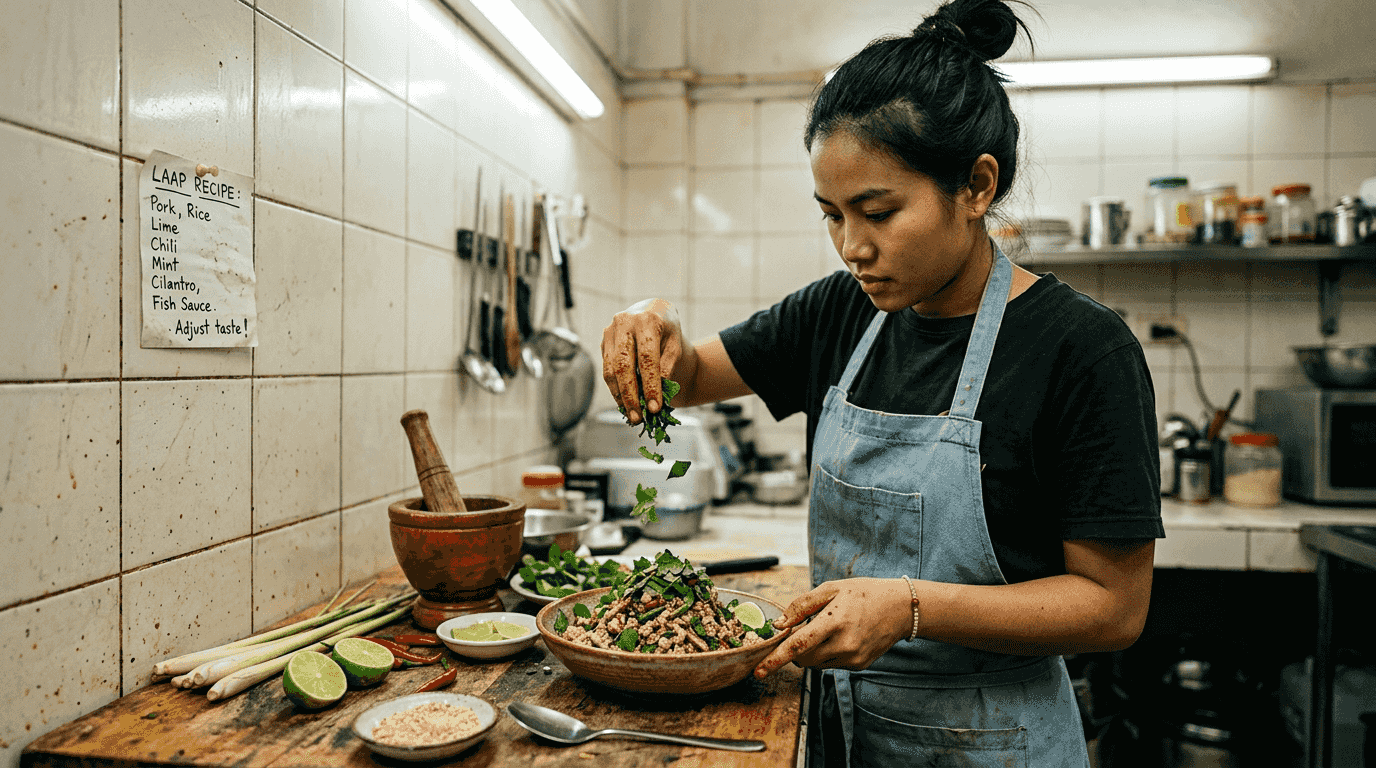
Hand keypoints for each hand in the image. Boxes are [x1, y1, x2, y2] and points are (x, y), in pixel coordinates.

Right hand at [600, 298, 684, 423]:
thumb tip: (658, 394)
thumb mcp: (675, 345)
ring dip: (620, 396)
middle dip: (630, 394)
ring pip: (610, 369)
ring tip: (632, 415)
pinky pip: (606, 369)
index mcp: (647, 319)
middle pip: (623, 365)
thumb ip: (667, 366)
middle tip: (638, 417)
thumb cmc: (668, 331)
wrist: (654, 313)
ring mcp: (610, 331)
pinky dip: (615, 389)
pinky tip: (625, 403)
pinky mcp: (604, 341)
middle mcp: (624, 322)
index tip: (655, 407)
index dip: (650, 384)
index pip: (647, 357)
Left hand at [754, 578, 911, 677]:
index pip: (799, 645)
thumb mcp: (831, 589)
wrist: (901, 608)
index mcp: (835, 621)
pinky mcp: (858, 665)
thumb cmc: (863, 593)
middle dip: (794, 650)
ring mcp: (853, 658)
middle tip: (802, 630)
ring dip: (811, 652)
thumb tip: (780, 624)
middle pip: (804, 659)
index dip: (776, 659)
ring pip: (816, 664)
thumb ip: (802, 606)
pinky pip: (831, 664)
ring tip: (828, 629)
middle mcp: (845, 644)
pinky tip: (841, 636)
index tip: (759, 671)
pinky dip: (826, 653)